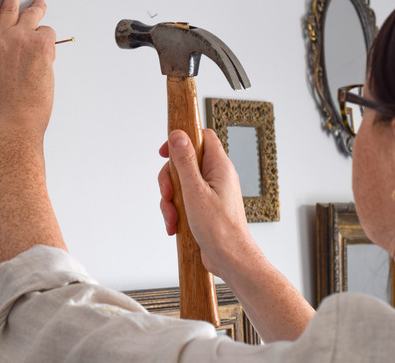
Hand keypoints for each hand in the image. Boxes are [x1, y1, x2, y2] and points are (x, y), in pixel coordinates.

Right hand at [0, 0, 56, 142]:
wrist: (11, 124)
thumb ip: (0, 63)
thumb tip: (15, 59)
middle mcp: (1, 40)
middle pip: (9, 7)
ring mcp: (21, 40)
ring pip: (32, 15)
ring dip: (37, 9)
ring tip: (40, 4)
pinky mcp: (41, 46)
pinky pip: (49, 34)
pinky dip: (50, 41)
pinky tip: (48, 50)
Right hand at [158, 129, 254, 277]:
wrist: (230, 259)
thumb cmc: (219, 229)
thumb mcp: (194, 191)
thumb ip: (185, 161)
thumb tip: (178, 135)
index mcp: (219, 167)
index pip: (201, 137)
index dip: (181, 140)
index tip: (164, 152)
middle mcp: (217, 177)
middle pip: (184, 162)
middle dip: (170, 180)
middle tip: (168, 194)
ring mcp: (211, 192)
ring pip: (181, 184)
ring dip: (170, 200)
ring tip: (173, 217)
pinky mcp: (205, 207)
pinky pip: (184, 200)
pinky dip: (176, 211)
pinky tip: (175, 225)